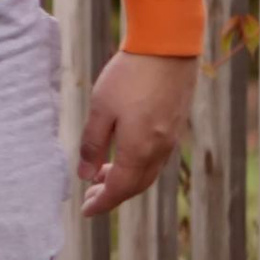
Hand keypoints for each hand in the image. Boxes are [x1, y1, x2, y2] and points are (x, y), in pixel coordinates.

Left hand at [77, 50, 195, 216]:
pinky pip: (156, 158)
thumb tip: (84, 175)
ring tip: (100, 176)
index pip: (118, 189)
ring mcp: (170, 138)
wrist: (168, 47)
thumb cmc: (130, 75)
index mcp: (139, 150)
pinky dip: (137, 166)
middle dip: (112, 196)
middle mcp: (159, 150)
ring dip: (125, 181)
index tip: (85, 211)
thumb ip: (92, 144)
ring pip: (147, 173)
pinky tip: (122, 155)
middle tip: (90, 198)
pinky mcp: (175, 125)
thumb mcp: (100, 109)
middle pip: (135, 186)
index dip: (101, 203)